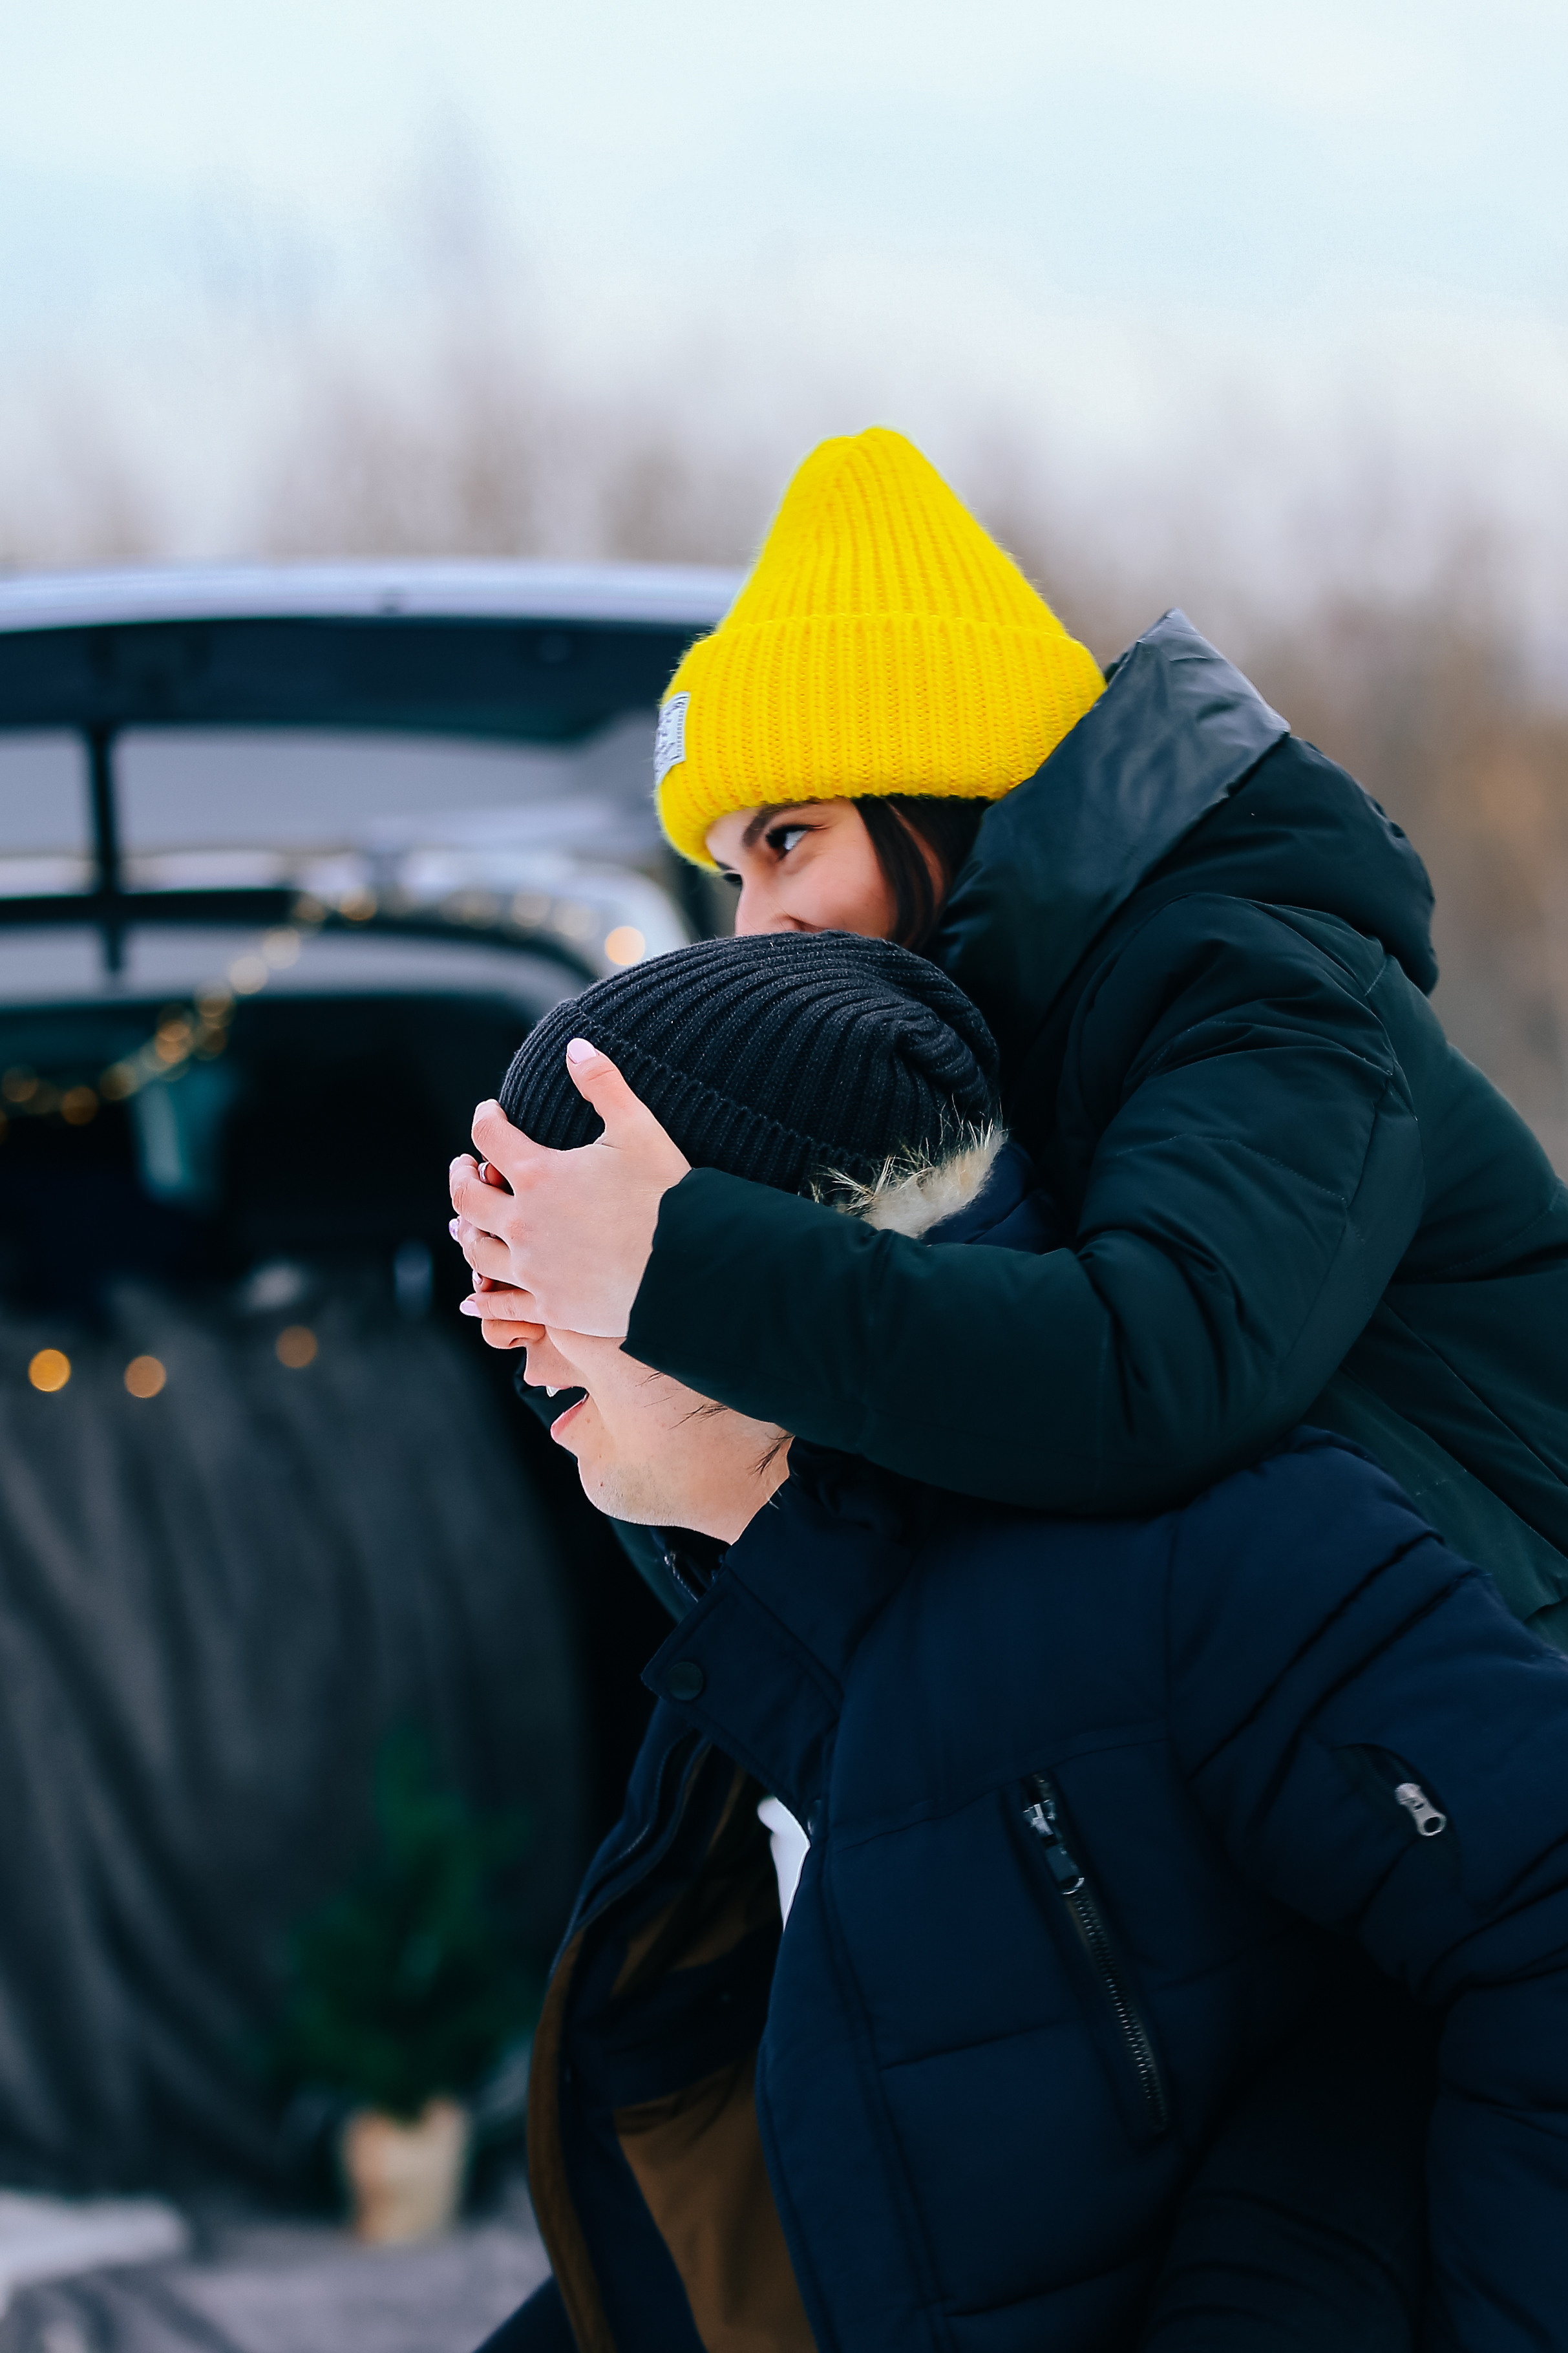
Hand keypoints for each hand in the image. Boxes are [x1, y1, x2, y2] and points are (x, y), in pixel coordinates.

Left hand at [449, 1039, 689, 1340]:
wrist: (690, 1269)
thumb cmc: (667, 1196)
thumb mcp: (639, 1129)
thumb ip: (603, 1083)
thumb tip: (575, 1045)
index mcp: (539, 1175)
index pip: (490, 1135)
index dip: (486, 1117)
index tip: (490, 1112)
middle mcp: (524, 1223)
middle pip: (467, 1196)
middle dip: (461, 1175)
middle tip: (464, 1166)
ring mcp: (533, 1269)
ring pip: (477, 1250)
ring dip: (466, 1232)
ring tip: (464, 1224)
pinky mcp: (550, 1306)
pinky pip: (502, 1307)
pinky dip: (483, 1301)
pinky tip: (473, 1298)